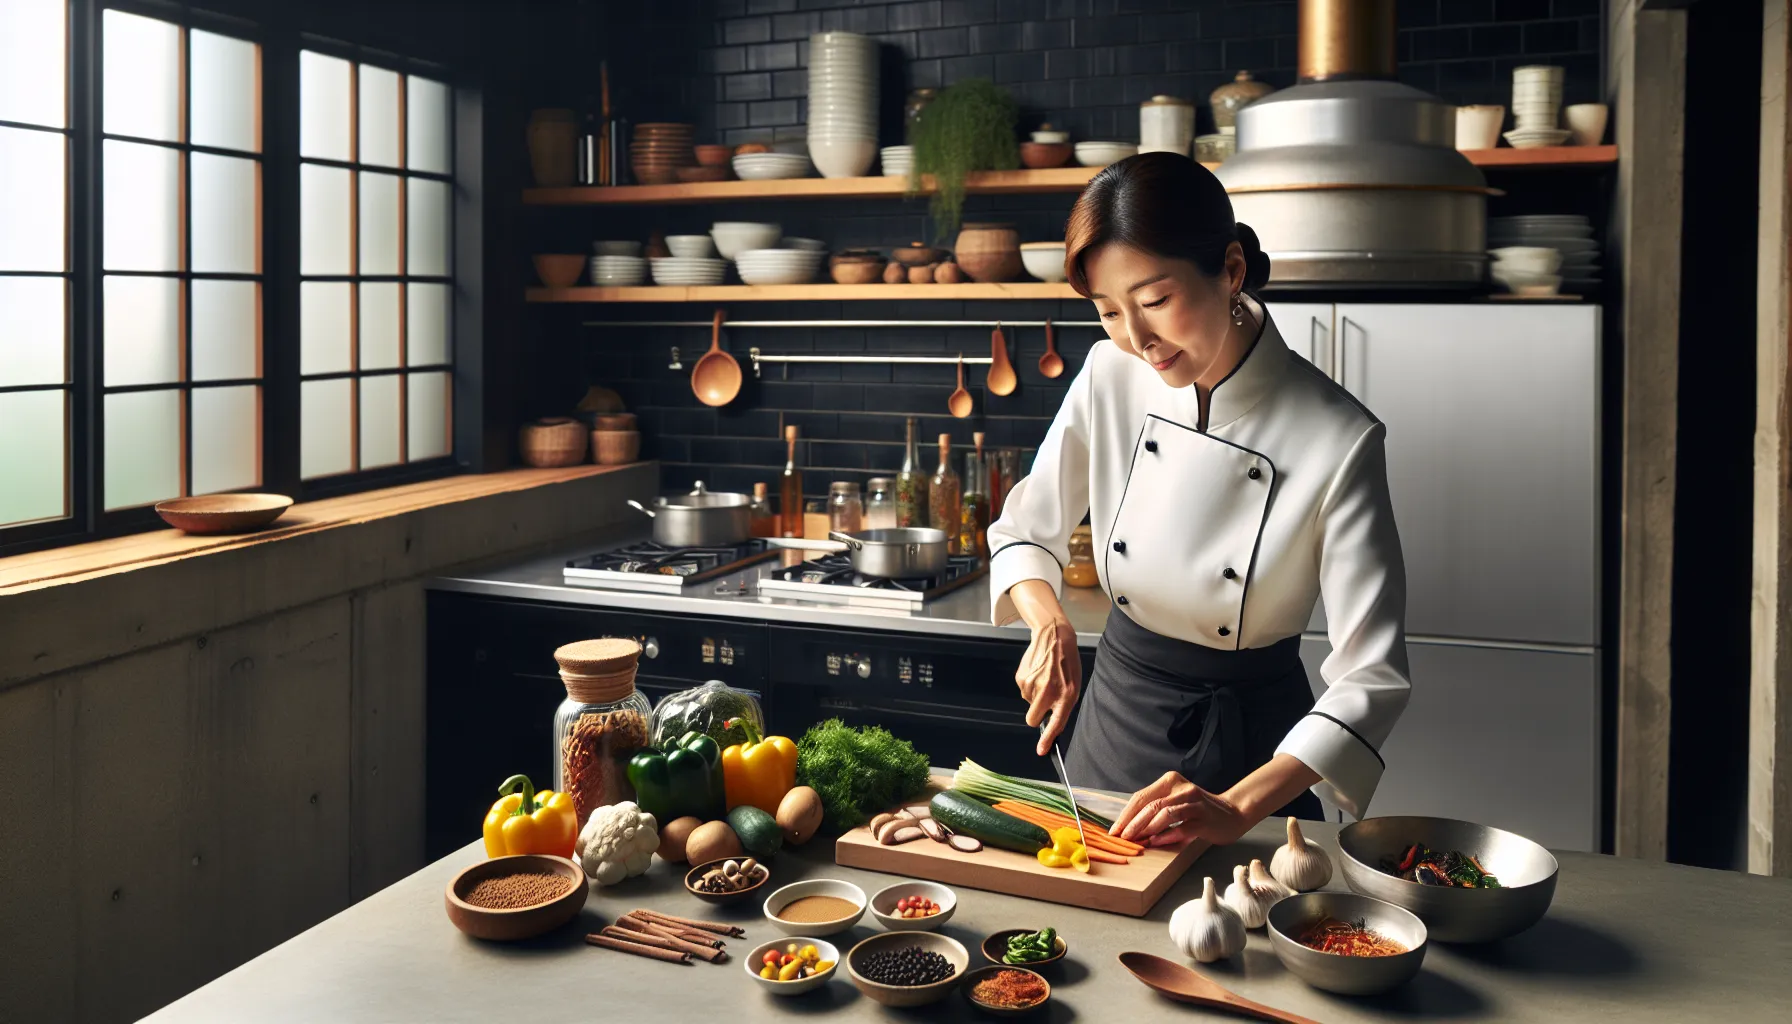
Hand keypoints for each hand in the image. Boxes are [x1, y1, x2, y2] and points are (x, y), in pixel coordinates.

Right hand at [1017, 616, 1081, 756]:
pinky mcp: (1021, 678)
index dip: (1047, 739)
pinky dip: (1029, 686)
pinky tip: (1037, 672)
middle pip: (1032, 719)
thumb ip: (1063, 703)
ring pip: (1028, 703)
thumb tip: (1050, 721)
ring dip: (1035, 695)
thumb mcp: (1074, 684)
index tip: (1040, 751)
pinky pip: (1023, 691)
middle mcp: (1048, 692)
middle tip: (1042, 703)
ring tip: (1045, 677)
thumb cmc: (1067, 662)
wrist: (1054, 636)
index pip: (1056, 723)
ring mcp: (1033, 685)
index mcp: (1066, 695)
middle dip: (1035, 716)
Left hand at [1111, 771, 1251, 846]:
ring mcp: (1194, 802)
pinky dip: (1167, 835)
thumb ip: (1155, 808)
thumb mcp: (1175, 802)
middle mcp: (1182, 789)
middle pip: (1150, 805)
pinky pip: (1182, 827)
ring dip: (1147, 829)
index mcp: (1170, 781)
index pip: (1141, 797)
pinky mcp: (1204, 818)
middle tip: (1122, 838)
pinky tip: (1156, 842)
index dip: (1126, 815)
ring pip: (1164, 814)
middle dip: (1132, 824)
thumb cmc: (1198, 810)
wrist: (1233, 813)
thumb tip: (1128, 827)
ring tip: (1137, 841)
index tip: (1115, 830)